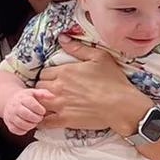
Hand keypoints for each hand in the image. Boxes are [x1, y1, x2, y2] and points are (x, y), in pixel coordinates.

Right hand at [3, 88, 52, 134]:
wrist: (9, 101)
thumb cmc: (24, 98)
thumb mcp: (33, 92)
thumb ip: (43, 94)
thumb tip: (52, 96)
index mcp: (22, 98)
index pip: (31, 104)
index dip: (39, 109)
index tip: (42, 111)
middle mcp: (15, 106)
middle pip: (26, 114)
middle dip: (36, 118)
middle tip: (39, 117)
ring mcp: (10, 115)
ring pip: (21, 123)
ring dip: (31, 125)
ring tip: (34, 122)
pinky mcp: (8, 123)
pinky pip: (16, 130)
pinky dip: (23, 130)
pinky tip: (27, 126)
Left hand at [36, 36, 152, 135]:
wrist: (121, 105)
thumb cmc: (113, 81)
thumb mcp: (99, 57)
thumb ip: (78, 48)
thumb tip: (62, 38)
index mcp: (65, 71)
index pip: (44, 72)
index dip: (48, 75)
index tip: (54, 79)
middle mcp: (58, 87)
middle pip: (39, 86)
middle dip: (43, 87)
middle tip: (52, 90)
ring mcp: (60, 104)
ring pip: (38, 102)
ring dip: (41, 102)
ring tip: (48, 103)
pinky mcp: (65, 120)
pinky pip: (45, 121)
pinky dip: (43, 120)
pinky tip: (47, 118)